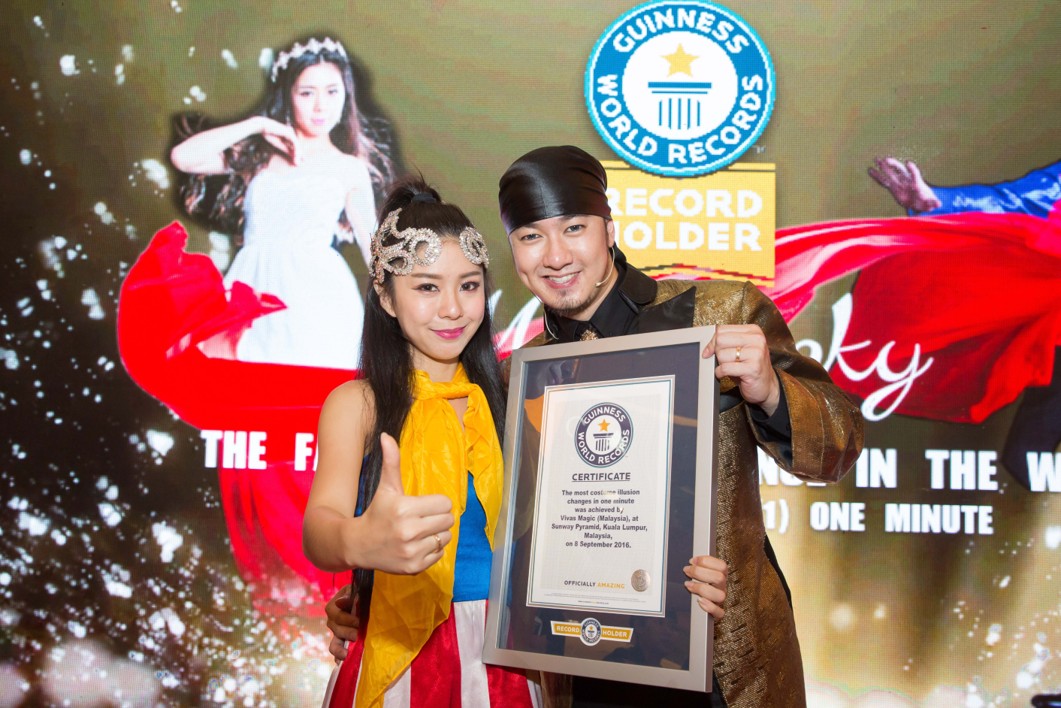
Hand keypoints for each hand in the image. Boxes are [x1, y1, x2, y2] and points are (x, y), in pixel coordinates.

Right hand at [256, 117, 300, 164]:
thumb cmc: (269, 134)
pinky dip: (296, 150)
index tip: (298, 162)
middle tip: (299, 165)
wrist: (263, 126)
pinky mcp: (289, 133)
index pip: (295, 147)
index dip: (297, 155)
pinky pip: (295, 143)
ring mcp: (291, 133)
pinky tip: (296, 156)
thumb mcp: (279, 144)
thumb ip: (286, 149)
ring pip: (297, 146)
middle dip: (299, 156)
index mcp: (289, 137)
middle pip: (297, 147)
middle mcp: (291, 134)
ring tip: (297, 163)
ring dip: (298, 155)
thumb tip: (293, 156)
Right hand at [325, 584, 357, 661]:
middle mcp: (333, 621)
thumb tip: (340, 602)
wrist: (365, 600)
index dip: (346, 619)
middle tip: (357, 636)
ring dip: (339, 650)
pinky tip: (341, 664)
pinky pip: (338, 651)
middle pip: (335, 629)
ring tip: (345, 655)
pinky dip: (339, 658)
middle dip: (346, 633)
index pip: (335, 614)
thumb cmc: (360, 593)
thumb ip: (349, 595)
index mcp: (334, 607)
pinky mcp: (343, 642)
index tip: (359, 622)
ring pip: (334, 643)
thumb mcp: (355, 589)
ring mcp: (337, 633)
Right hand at [354, 433, 453, 574]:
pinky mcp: (414, 567)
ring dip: (436, 534)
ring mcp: (411, 551)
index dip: (436, 503)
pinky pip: (439, 554)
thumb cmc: (376, 512)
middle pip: (448, 520)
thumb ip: (391, 461)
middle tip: (423, 518)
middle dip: (438, 518)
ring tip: (420, 532)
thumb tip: (386, 435)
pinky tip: (416, 545)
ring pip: (445, 538)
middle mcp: (409, 531)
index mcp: (404, 509)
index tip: (423, 506)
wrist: (357, 544)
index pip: (444, 504)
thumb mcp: (385, 487)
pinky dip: (431, 549)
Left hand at [684, 555, 727, 618]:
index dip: (706, 561)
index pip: (722, 566)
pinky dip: (709, 607)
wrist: (696, 609)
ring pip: (720, 595)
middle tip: (687, 571)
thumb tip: (689, 561)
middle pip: (719, 577)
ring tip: (689, 585)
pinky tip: (699, 601)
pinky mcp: (717, 613)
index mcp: (720, 576)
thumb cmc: (696, 585)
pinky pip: (719, 612)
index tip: (692, 561)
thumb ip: (696, 566)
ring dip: (702, 589)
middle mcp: (721, 587)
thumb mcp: (697, 573)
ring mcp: (719, 600)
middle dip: (699, 572)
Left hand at [702, 325, 780, 414]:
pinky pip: (725, 368)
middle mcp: (756, 339)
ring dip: (721, 364)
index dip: (713, 341)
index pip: (722, 330)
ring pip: (722, 354)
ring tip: (731, 368)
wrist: (767, 386)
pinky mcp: (752, 368)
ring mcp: (756, 353)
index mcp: (753, 331)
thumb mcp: (740, 350)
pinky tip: (727, 374)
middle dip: (717, 352)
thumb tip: (706, 348)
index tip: (710, 351)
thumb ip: (725, 343)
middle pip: (720, 340)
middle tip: (724, 360)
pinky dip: (720, 373)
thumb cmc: (750, 367)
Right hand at [868, 157, 941, 212]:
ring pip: (890, 174)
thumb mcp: (930, 203)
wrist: (921, 202)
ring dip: (884, 167)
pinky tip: (870, 170)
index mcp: (916, 184)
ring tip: (876, 159)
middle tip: (886, 159)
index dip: (912, 169)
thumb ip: (933, 202)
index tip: (908, 163)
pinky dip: (877, 176)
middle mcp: (907, 181)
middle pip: (900, 170)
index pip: (914, 174)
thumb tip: (939, 203)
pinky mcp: (893, 188)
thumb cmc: (926, 202)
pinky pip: (884, 181)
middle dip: (894, 164)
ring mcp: (899, 183)